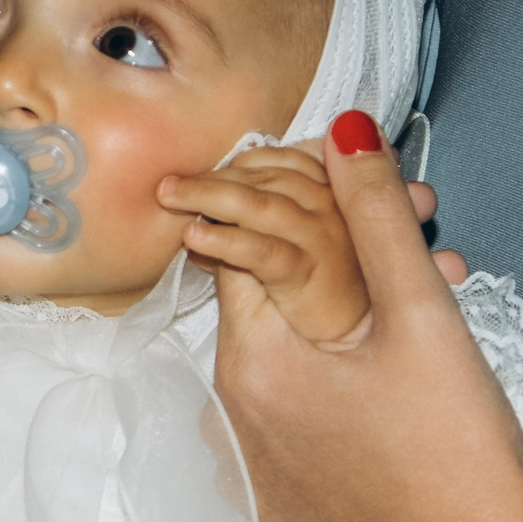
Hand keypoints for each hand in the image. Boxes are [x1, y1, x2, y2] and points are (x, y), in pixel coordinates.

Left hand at [159, 145, 370, 342]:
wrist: (352, 360)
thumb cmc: (321, 312)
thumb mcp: (287, 262)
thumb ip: (254, 234)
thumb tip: (200, 223)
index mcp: (338, 200)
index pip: (287, 162)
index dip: (245, 163)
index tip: (209, 171)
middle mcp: (337, 212)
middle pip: (270, 178)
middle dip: (217, 177)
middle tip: (172, 185)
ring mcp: (327, 243)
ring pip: (263, 206)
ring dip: (210, 195)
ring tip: (171, 197)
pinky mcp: (310, 278)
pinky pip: (263, 251)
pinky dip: (225, 240)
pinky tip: (194, 238)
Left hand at [199, 110, 522, 521]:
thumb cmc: (459, 453)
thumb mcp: (424, 317)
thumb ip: (377, 216)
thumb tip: (344, 126)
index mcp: (250, 366)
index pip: (241, 249)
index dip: (299, 205)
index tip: (358, 191)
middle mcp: (229, 424)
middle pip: (266, 307)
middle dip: (335, 260)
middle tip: (417, 237)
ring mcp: (254, 480)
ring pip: (286, 367)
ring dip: (343, 325)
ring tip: (431, 302)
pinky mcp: (285, 519)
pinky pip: (295, 429)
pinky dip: (337, 392)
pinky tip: (406, 386)